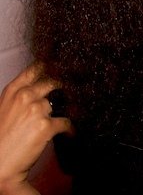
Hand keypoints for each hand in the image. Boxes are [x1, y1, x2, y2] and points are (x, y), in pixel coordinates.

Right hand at [0, 64, 71, 194]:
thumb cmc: (1, 139)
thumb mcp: (6, 108)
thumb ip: (22, 95)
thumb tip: (45, 87)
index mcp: (12, 91)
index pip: (36, 68)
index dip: (52, 66)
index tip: (63, 68)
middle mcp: (24, 96)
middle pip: (54, 81)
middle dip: (64, 87)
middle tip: (71, 94)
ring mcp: (36, 110)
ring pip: (63, 102)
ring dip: (68, 110)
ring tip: (68, 117)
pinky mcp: (46, 126)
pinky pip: (67, 122)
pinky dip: (70, 129)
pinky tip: (69, 134)